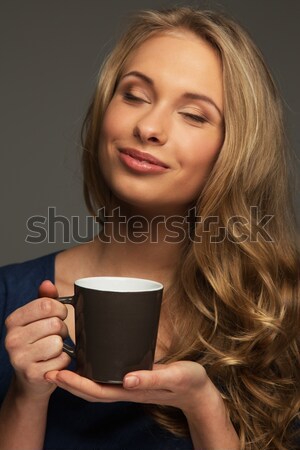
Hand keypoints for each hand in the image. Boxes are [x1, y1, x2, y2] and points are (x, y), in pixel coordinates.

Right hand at [5, 281, 70, 398]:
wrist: (30, 380)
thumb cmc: (38, 342)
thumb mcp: (38, 319)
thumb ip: (45, 300)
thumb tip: (47, 283)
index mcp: (13, 321)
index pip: (46, 304)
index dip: (60, 309)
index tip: (60, 315)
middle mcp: (12, 339)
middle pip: (54, 323)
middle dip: (62, 329)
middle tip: (56, 336)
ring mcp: (20, 358)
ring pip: (58, 342)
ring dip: (62, 346)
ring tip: (53, 350)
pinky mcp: (32, 374)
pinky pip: (62, 360)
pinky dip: (63, 361)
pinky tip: (53, 363)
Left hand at [46, 361, 214, 412]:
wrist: (198, 393)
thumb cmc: (188, 383)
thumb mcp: (174, 377)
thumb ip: (153, 379)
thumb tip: (127, 379)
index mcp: (132, 391)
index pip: (96, 391)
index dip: (74, 384)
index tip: (57, 374)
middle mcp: (126, 389)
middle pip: (90, 390)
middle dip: (68, 382)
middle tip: (48, 368)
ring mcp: (129, 385)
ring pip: (96, 384)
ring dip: (76, 377)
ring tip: (61, 363)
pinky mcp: (134, 378)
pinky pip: (107, 377)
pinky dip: (92, 371)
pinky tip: (88, 360)